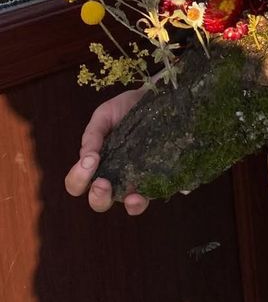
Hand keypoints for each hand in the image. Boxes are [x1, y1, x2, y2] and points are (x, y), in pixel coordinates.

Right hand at [64, 88, 149, 214]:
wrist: (156, 96)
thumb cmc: (125, 108)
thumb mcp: (104, 115)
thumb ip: (92, 135)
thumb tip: (85, 158)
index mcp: (95, 164)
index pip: (77, 183)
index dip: (78, 178)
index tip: (90, 161)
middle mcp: (113, 177)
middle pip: (98, 201)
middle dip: (98, 197)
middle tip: (103, 183)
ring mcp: (134, 179)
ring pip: (126, 204)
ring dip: (126, 204)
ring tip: (130, 196)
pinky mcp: (155, 178)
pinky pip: (149, 196)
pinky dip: (143, 200)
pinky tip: (141, 194)